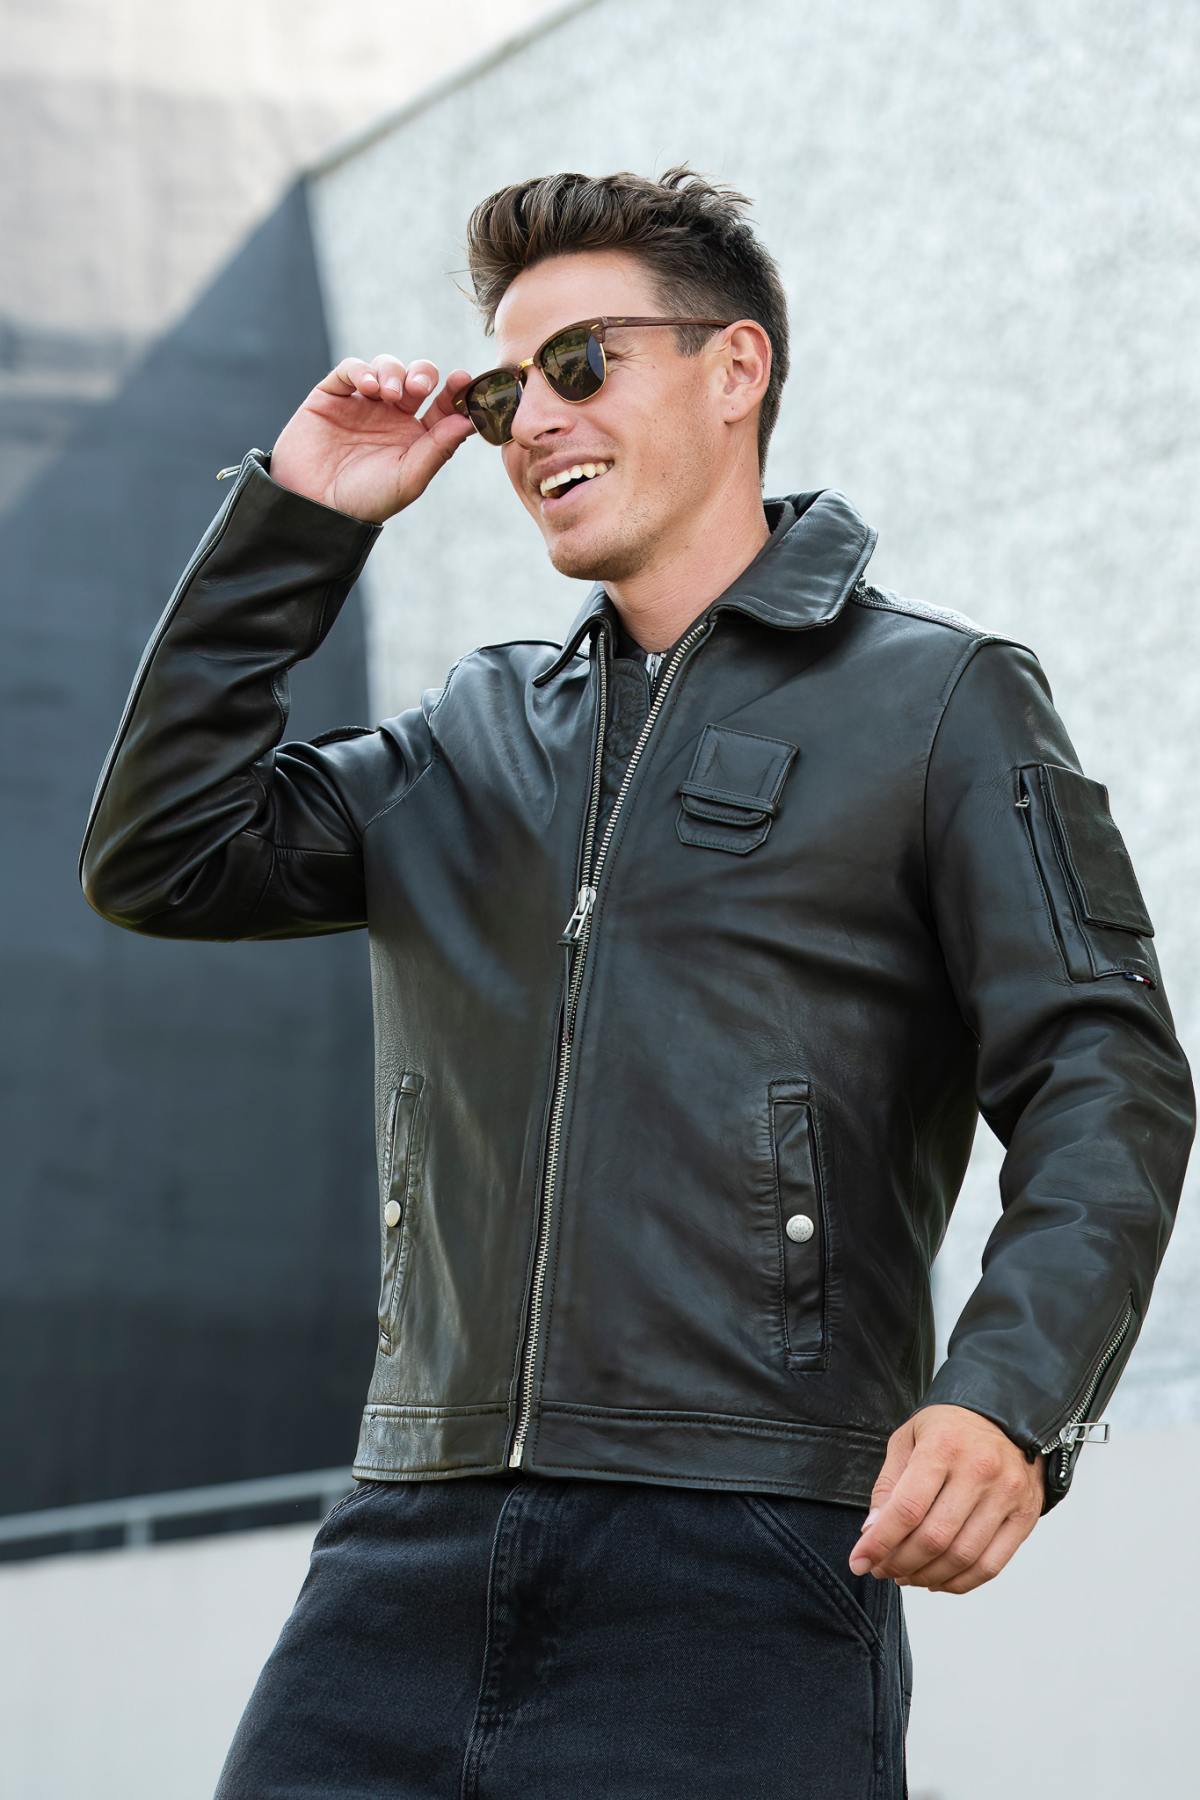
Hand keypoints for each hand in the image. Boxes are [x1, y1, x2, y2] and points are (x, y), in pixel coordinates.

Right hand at [268, 355, 476, 523]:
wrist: (313, 505)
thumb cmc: (364, 500)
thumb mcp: (408, 478)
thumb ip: (438, 449)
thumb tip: (469, 421)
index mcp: (415, 437)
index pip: (442, 405)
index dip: (455, 391)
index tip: (462, 379)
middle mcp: (391, 416)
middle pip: (417, 378)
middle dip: (423, 374)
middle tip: (419, 387)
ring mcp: (362, 403)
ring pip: (387, 367)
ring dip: (393, 372)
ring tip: (389, 393)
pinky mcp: (332, 395)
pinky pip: (351, 370)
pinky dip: (362, 371)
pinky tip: (368, 387)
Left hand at [847, 1403, 1045, 1593]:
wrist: (1005, 1416)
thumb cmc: (949, 1429)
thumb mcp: (908, 1439)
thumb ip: (889, 1485)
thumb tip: (872, 1531)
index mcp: (944, 1446)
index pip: (907, 1509)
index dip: (879, 1543)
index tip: (858, 1562)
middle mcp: (979, 1471)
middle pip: (934, 1538)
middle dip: (899, 1563)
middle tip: (881, 1570)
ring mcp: (1007, 1495)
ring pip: (962, 1557)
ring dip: (926, 1576)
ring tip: (906, 1576)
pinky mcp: (1025, 1516)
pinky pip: (990, 1566)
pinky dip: (959, 1583)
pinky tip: (937, 1579)